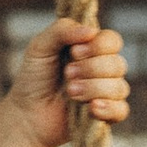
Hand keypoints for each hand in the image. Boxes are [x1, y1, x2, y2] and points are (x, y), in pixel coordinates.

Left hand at [9, 18, 128, 146]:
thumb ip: (62, 30)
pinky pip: (121, 110)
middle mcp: (103, 70)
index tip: (74, 52)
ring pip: (119, 87)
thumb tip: (91, 31)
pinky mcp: (105, 116)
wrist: (25, 114)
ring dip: (93, 88)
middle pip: (117, 64)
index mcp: (92, 50)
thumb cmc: (34, 79)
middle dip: (91, 69)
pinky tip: (91, 107)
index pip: (112, 41)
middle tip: (67, 73)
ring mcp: (106, 94)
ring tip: (70, 92)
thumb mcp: (40, 47)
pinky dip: (108, 108)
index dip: (98, 46)